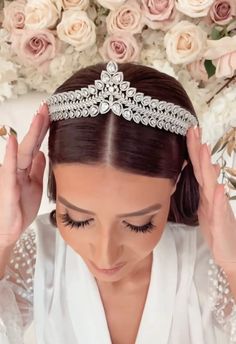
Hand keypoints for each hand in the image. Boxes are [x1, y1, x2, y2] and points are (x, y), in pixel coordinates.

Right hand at [0, 102, 49, 247]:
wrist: (10, 229)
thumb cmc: (20, 207)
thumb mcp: (35, 184)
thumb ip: (37, 168)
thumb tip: (43, 152)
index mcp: (26, 168)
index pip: (36, 144)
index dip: (43, 129)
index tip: (52, 113)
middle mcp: (17, 168)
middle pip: (30, 143)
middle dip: (39, 124)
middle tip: (48, 107)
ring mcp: (11, 175)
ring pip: (22, 150)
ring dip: (31, 133)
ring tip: (39, 116)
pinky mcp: (7, 186)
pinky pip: (9, 168)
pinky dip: (11, 153)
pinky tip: (13, 140)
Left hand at [186, 126, 235, 271]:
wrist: (231, 255)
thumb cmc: (218, 231)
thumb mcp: (208, 207)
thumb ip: (207, 189)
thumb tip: (210, 169)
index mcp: (206, 194)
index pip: (197, 169)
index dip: (192, 151)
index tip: (188, 132)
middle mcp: (212, 197)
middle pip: (203, 171)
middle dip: (198, 150)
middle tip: (193, 130)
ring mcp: (218, 209)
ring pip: (211, 185)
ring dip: (207, 168)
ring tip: (204, 150)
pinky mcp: (221, 224)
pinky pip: (219, 211)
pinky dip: (218, 199)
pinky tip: (218, 188)